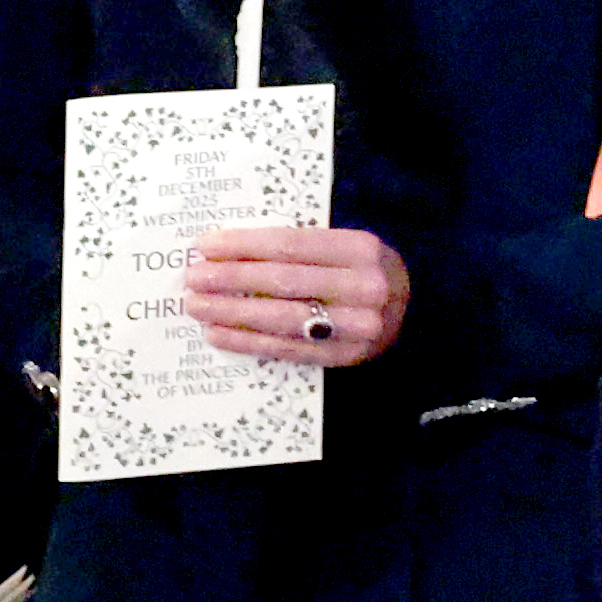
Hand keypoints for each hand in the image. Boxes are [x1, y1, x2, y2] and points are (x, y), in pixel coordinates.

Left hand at [189, 225, 409, 367]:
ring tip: (196, 306)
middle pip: (282, 281)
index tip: (206, 245)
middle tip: (192, 277)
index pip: (290, 245)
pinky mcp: (343, 356)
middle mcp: (363, 287)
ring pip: (281, 318)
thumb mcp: (343, 245)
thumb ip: (300, 245)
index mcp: (360, 248)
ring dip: (231, 312)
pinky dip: (247, 342)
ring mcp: (356, 327)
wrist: (408, 308)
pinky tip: (218, 333)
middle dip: (230, 279)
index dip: (243, 245)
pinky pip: (286, 349)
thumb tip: (228, 249)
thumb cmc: (360, 269)